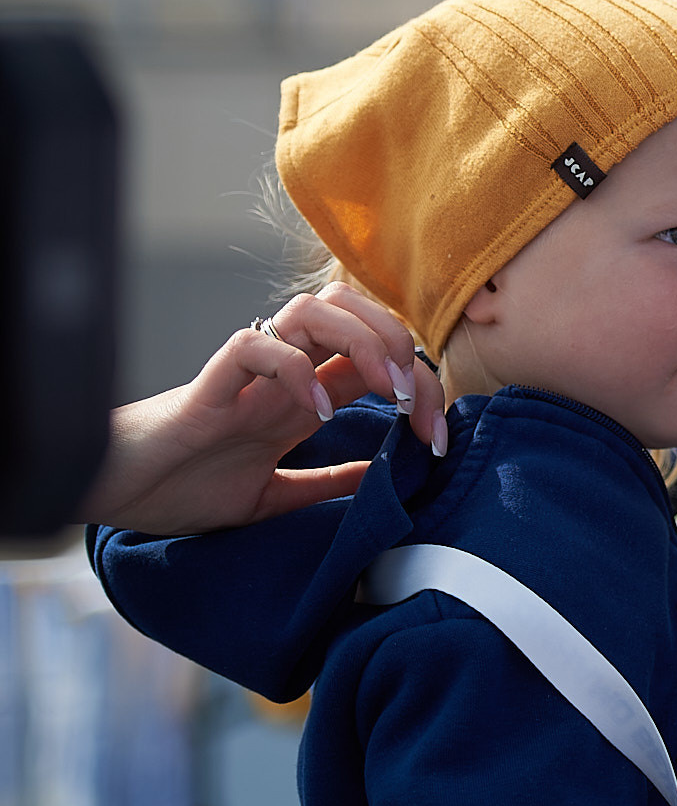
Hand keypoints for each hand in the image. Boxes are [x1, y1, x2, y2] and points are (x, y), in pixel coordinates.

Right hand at [80, 282, 445, 535]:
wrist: (112, 494)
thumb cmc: (180, 487)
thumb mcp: (272, 496)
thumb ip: (325, 485)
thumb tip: (382, 482)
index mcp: (300, 395)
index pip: (375, 358)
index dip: (418, 386)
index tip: (436, 438)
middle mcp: (281, 374)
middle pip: (353, 311)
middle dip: (400, 343)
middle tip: (417, 401)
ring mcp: (247, 374)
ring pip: (313, 309)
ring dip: (361, 340)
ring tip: (385, 388)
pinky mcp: (209, 386)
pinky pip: (254, 346)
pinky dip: (295, 369)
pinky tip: (316, 412)